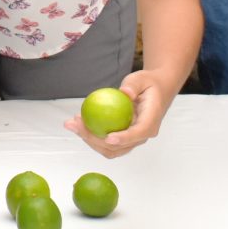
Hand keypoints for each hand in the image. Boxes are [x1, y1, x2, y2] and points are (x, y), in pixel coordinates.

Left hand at [61, 69, 176, 156]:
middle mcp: (142, 135)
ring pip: (110, 149)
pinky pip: (105, 143)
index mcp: (151, 121)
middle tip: (77, 124)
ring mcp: (132, 139)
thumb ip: (133, 85)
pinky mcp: (123, 139)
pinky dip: (91, 136)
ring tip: (73, 124)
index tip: (108, 137)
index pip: (139, 133)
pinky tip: (79, 124)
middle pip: (119, 146)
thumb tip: (124, 93)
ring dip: (89, 140)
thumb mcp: (142, 79)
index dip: (124, 138)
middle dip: (96, 139)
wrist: (154, 91)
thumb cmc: (148, 85)